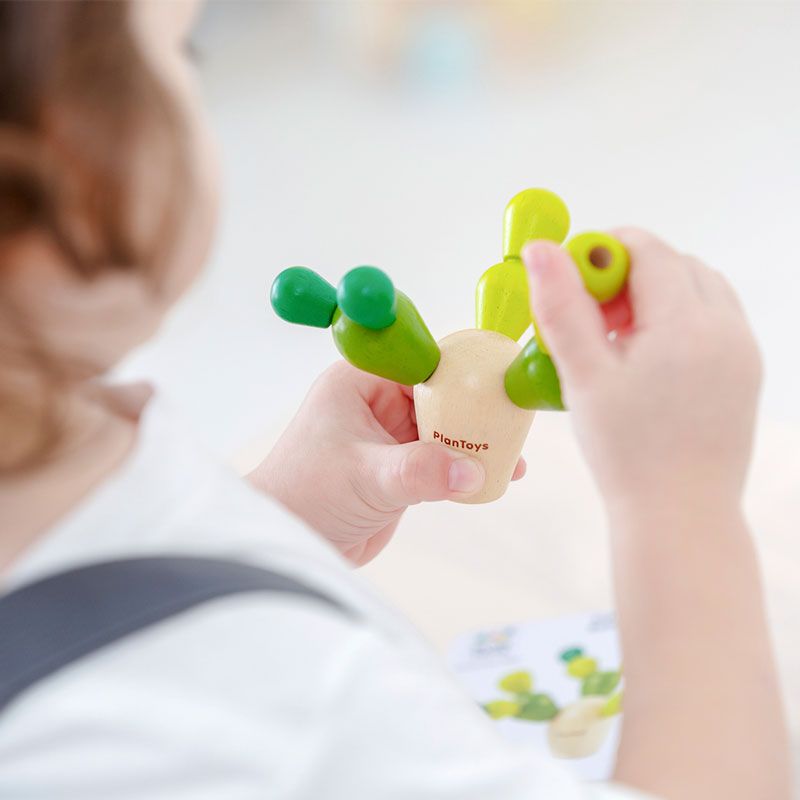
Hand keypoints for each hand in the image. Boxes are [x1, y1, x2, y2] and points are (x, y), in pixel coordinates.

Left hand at [248, 362, 524, 565]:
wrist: (289, 542)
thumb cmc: (305, 496)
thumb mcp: (366, 476)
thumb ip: (418, 471)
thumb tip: (472, 471)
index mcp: (361, 383)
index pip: (421, 365)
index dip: (460, 374)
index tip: (498, 385)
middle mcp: (376, 403)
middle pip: (439, 398)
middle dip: (474, 414)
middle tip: (513, 426)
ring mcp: (388, 437)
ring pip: (443, 431)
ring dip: (473, 444)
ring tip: (512, 458)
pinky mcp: (398, 469)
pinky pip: (439, 461)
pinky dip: (462, 469)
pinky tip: (490, 479)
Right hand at [522, 229, 761, 517]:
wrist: (680, 516)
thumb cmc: (628, 453)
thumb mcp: (584, 376)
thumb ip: (562, 307)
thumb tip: (542, 250)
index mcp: (687, 324)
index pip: (647, 249)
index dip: (603, 253)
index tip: (571, 282)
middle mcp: (726, 328)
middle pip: (674, 264)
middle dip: (628, 276)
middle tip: (591, 320)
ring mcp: (743, 350)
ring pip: (698, 287)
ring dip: (656, 295)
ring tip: (619, 341)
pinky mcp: (746, 371)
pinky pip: (714, 319)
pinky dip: (679, 319)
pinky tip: (648, 359)